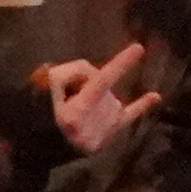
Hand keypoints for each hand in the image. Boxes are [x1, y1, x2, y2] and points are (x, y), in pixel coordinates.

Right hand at [36, 46, 157, 156]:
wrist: (35, 143)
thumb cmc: (36, 111)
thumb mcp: (47, 84)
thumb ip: (75, 72)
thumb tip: (98, 75)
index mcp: (77, 112)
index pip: (102, 80)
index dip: (120, 64)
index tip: (139, 48)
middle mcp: (95, 124)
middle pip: (99, 85)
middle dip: (83, 82)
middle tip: (61, 95)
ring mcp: (104, 132)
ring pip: (109, 96)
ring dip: (96, 94)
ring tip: (72, 108)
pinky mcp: (106, 137)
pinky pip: (127, 117)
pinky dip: (140, 106)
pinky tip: (155, 96)